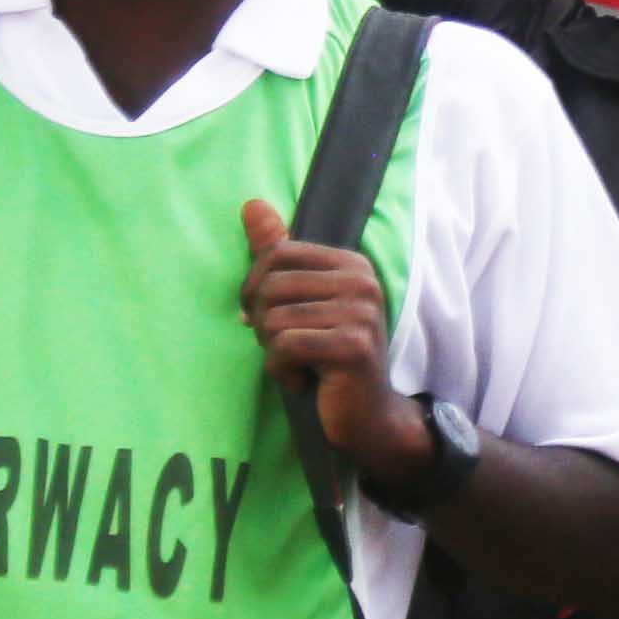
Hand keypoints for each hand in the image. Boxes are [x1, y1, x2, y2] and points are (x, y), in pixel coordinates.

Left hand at [235, 201, 431, 497]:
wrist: (367, 414)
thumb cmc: (328, 356)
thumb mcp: (304, 300)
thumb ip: (278, 252)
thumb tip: (250, 204)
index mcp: (351, 263)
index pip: (277, 254)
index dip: (256, 289)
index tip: (269, 317)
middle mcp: (362, 281)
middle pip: (271, 287)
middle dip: (262, 323)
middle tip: (284, 346)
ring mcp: (361, 313)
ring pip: (274, 320)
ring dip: (272, 351)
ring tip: (298, 363)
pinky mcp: (352, 346)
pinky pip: (285, 348)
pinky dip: (281, 371)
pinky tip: (303, 380)